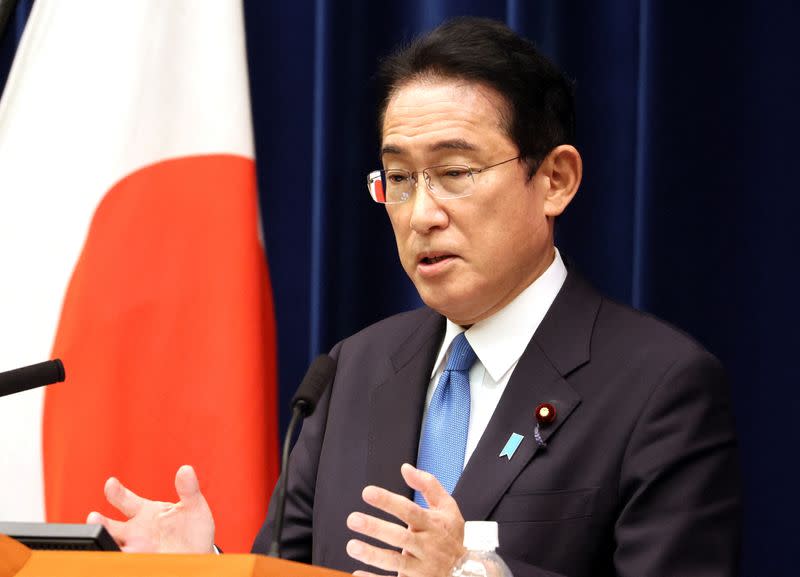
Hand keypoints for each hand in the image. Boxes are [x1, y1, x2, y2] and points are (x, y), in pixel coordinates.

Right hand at [86, 465, 214, 552]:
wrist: (199, 555)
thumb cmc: (192, 528)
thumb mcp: (194, 506)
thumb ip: (188, 490)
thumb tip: (186, 469)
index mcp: (145, 512)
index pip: (125, 500)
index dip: (116, 492)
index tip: (111, 483)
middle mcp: (135, 531)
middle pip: (111, 527)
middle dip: (100, 523)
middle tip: (94, 518)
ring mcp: (136, 550)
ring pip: (113, 547)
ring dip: (106, 544)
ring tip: (101, 542)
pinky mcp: (139, 564)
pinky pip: (124, 563)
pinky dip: (118, 561)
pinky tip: (122, 555)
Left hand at [346, 463, 465, 576]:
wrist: (466, 571)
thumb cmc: (450, 536)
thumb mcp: (447, 508)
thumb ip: (428, 485)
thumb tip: (405, 468)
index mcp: (433, 524)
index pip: (409, 510)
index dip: (388, 501)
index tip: (367, 492)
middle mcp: (427, 546)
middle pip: (400, 537)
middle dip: (376, 528)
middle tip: (353, 519)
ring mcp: (421, 567)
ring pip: (396, 562)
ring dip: (373, 555)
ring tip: (352, 546)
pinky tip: (357, 574)